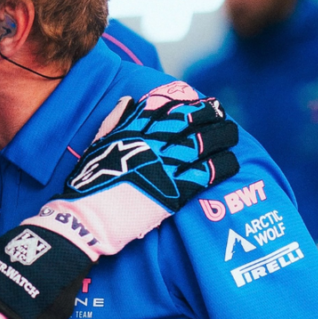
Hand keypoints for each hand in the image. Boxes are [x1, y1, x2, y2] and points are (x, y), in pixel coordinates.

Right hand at [0, 82, 238, 318]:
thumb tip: (127, 101)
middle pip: (188, 122)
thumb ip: (114, 123)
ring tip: (231, 134)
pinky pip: (207, 174)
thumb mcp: (97, 145)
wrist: (85, 219)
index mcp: (130, 131)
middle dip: (208, 116)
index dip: (185, 103)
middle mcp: (149, 144)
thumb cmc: (86, 184)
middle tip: (221, 114)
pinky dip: (222, 165)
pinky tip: (232, 161)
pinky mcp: (174, 191)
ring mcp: (164, 167)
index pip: (164, 108)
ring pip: (202, 144)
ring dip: (221, 136)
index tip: (199, 100)